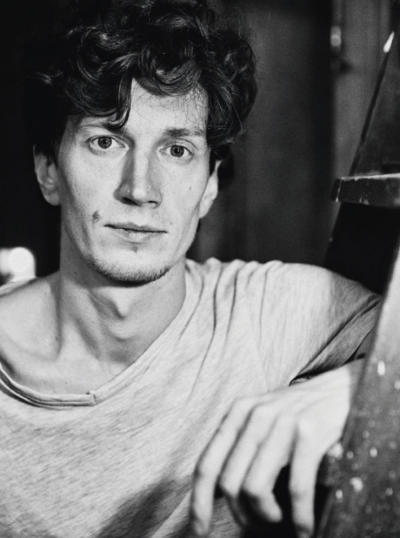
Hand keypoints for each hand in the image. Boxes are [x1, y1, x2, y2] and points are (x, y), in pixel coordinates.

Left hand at [190, 361, 361, 537]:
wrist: (343, 388)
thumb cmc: (301, 412)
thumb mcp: (263, 418)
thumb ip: (241, 445)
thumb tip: (218, 492)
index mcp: (238, 413)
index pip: (207, 464)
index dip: (198, 502)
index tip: (200, 531)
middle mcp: (255, 415)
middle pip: (229, 483)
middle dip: (242, 515)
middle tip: (260, 526)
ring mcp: (282, 422)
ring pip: (255, 488)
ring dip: (267, 517)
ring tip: (281, 521)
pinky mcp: (310, 432)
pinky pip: (296, 488)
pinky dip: (300, 518)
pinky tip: (305, 528)